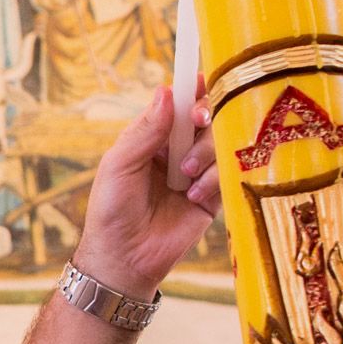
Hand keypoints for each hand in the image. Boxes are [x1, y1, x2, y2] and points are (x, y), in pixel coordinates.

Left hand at [72, 85, 218, 300]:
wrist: (124, 259)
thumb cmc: (111, 210)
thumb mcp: (120, 165)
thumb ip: (145, 130)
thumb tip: (166, 91)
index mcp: (153, 138)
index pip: (179, 105)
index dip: (193, 92)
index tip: (200, 84)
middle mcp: (178, 151)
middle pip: (208, 118)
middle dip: (206, 117)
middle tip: (198, 123)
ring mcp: (198, 173)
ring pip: (223, 143)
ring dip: (206, 152)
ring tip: (184, 176)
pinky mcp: (214, 197)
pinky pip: (230, 174)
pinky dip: (215, 178)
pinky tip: (193, 195)